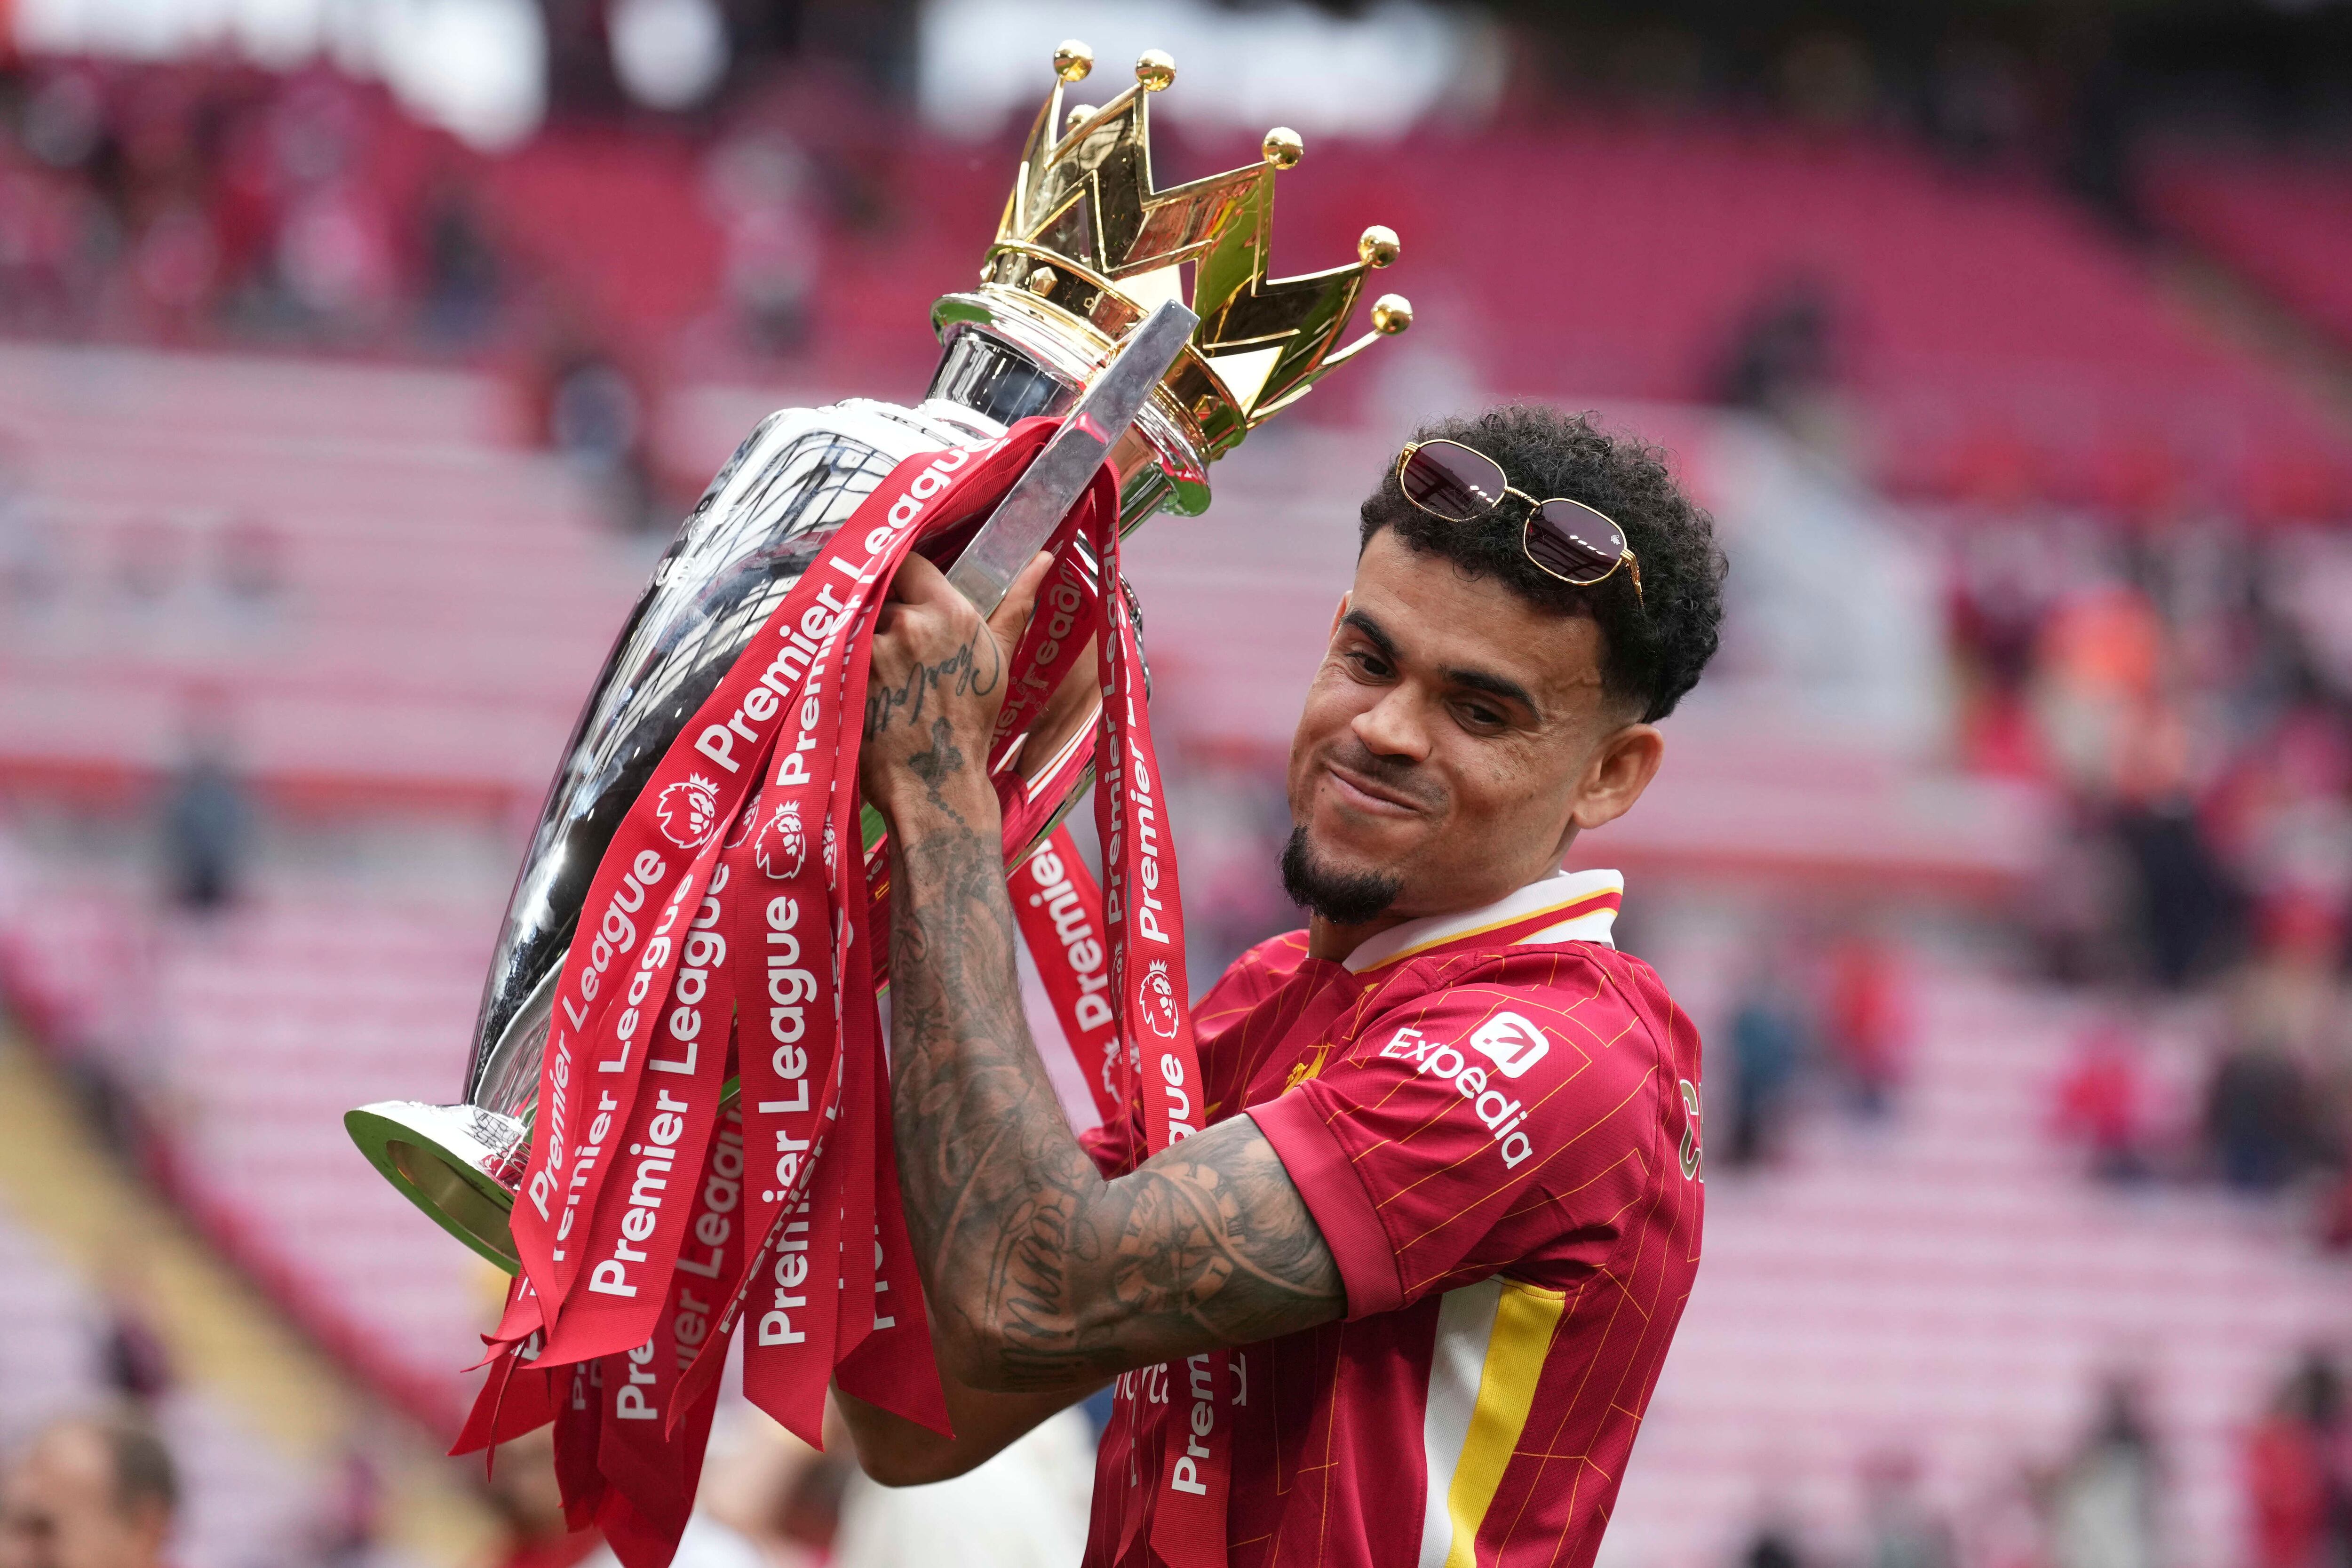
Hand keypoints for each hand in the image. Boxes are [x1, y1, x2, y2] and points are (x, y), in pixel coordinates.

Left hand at [861, 550, 1052, 824]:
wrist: (936, 779)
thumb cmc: (972, 721)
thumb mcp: (998, 658)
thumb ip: (1016, 602)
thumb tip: (1043, 558)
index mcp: (949, 612)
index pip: (910, 562)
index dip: (906, 576)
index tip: (907, 592)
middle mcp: (908, 624)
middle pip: (882, 595)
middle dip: (887, 614)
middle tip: (899, 647)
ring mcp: (872, 650)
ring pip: (858, 625)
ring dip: (866, 641)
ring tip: (883, 674)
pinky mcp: (843, 675)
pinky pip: (839, 652)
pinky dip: (848, 664)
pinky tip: (864, 686)